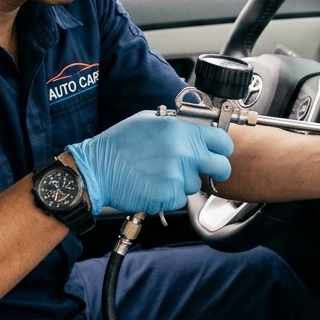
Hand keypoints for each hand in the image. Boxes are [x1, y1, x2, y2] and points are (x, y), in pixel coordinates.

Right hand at [66, 112, 233, 215]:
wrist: (97, 170)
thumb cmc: (119, 144)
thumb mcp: (149, 121)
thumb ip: (177, 125)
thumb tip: (196, 129)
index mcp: (181, 130)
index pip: (223, 141)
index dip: (221, 149)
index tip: (216, 152)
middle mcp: (184, 152)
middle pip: (221, 167)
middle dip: (214, 170)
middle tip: (199, 170)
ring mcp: (178, 176)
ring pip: (195, 185)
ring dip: (183, 183)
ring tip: (159, 174)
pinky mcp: (169, 196)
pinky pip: (179, 198)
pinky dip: (169, 196)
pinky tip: (152, 185)